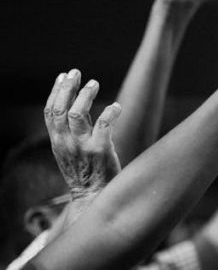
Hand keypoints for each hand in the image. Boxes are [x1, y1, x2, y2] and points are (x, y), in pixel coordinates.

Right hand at [42, 69, 122, 199]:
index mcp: (57, 142)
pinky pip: (104, 124)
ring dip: (86, 95)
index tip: (63, 76)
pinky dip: (110, 112)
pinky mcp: (100, 150)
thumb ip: (73, 130)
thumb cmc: (87, 172)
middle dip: (67, 88)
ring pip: (78, 114)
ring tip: (94, 83)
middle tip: (77, 73)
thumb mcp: (71, 150)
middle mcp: (66, 143)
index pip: (50, 112)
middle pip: (60, 109)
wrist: (95, 197)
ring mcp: (82, 147)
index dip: (55, 92)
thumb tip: (78, 103)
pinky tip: (116, 106)